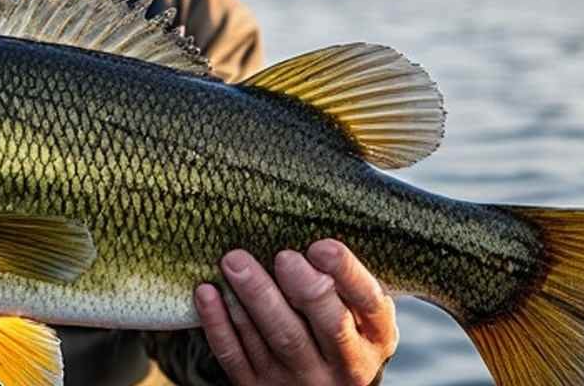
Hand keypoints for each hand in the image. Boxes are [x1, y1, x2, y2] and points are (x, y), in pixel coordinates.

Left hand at [195, 240, 396, 385]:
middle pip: (328, 325)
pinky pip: (236, 357)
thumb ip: (346, 277)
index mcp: (375, 336)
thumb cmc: (338, 328)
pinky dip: (220, 324)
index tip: (320, 246)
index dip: (346, 273)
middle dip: (304, 289)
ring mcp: (301, 380)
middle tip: (282, 256)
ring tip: (234, 261)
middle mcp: (346, 365)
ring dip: (254, 298)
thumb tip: (313, 214)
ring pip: (278, 338)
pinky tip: (207, 292)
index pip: (369, 302)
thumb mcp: (359, 309)